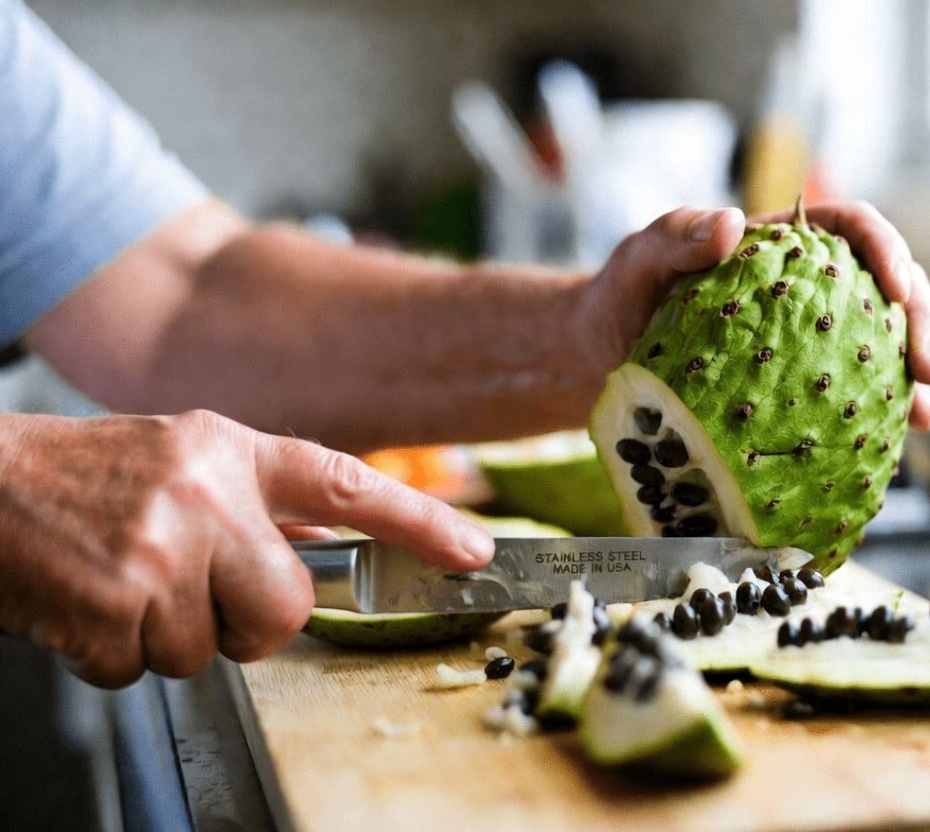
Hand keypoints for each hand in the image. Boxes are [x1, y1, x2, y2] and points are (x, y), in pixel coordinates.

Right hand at [0, 410, 492, 687]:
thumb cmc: (88, 478)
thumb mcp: (185, 459)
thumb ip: (261, 502)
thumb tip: (334, 547)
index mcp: (232, 451)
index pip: (348, 483)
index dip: (419, 520)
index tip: (475, 550)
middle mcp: (207, 494)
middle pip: (287, 608)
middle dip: (249, 621)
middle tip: (193, 590)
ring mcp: (161, 549)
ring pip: (211, 650)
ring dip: (168, 636)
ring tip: (124, 583)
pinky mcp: (113, 603)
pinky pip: (146, 669)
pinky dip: (116, 653)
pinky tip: (90, 602)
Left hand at [579, 201, 929, 428]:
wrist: (603, 355)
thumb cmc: (624, 296)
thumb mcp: (641, 257)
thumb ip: (677, 234)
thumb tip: (732, 223)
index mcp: (782, 245)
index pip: (852, 227)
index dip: (887, 250)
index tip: (899, 288)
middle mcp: (809, 287)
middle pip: (889, 286)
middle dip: (923, 319)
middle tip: (928, 366)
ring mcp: (810, 336)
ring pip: (884, 339)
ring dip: (916, 368)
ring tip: (927, 405)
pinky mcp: (801, 382)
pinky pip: (853, 389)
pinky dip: (884, 408)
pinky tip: (905, 434)